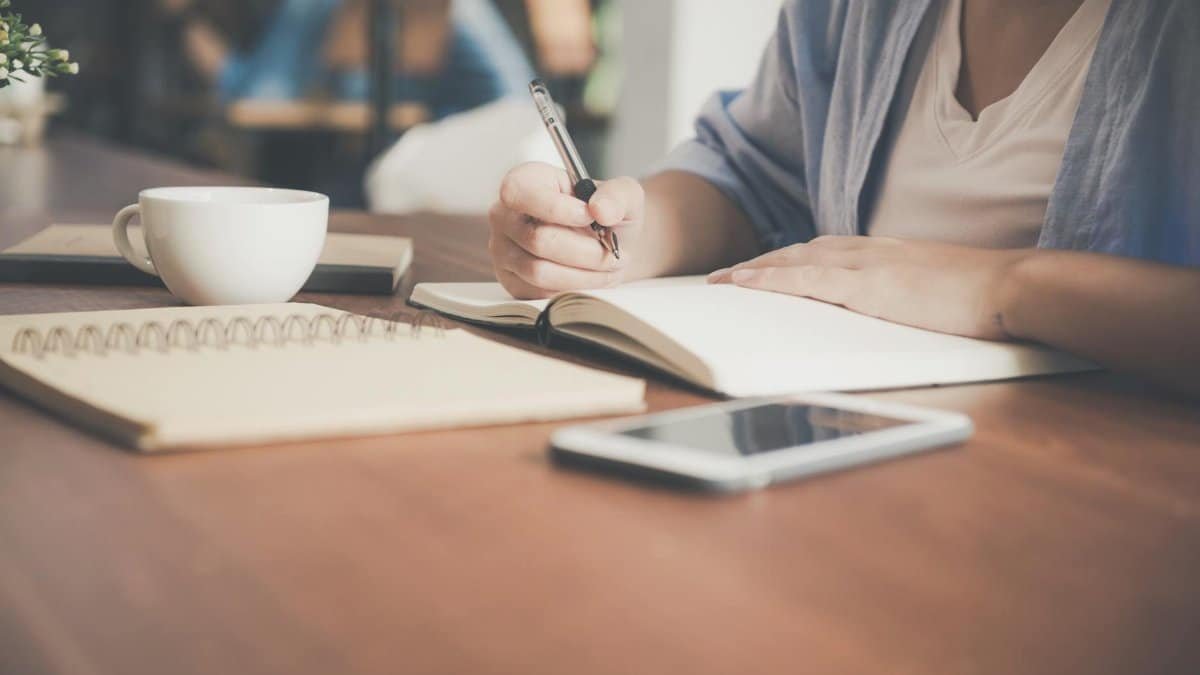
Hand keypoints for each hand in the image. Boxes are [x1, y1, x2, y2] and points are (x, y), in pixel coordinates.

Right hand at [489, 162, 643, 298]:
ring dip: (583, 274)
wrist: (607, 244)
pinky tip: (591, 278)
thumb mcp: (623, 194)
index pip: (519, 193)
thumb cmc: (606, 215)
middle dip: (585, 250)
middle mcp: (504, 215)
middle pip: (538, 240)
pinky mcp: (512, 281)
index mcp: (525, 181)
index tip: (590, 217)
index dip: (556, 209)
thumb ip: (617, 195)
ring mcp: (503, 250)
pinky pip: (540, 293)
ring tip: (607, 266)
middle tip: (612, 252)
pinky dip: (573, 289)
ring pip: (539, 271)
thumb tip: (601, 210)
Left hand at [707, 236, 1033, 339]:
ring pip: (794, 260)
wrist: (1010, 286)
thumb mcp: (931, 291)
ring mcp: (866, 264)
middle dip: (761, 264)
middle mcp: (868, 250)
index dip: (787, 261)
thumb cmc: (980, 296)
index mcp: (883, 253)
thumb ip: (904, 295)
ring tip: (720, 281)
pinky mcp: (868, 284)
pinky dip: (769, 278)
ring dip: (754, 270)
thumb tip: (890, 311)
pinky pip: (805, 278)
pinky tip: (741, 281)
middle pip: (800, 251)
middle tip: (724, 276)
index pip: (823, 252)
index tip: (761, 270)